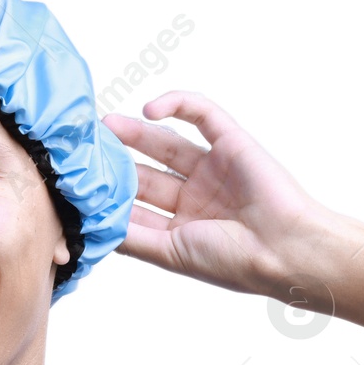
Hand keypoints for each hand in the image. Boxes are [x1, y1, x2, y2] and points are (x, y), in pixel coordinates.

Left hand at [101, 91, 325, 298]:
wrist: (283, 249)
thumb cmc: (233, 260)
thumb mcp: (170, 255)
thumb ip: (133, 239)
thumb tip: (92, 227)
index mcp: (183, 228)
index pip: (138, 207)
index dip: (110, 195)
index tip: (80, 185)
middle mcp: (196, 198)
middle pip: (147, 173)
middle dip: (117, 161)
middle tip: (86, 148)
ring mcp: (213, 169)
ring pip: (166, 143)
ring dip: (136, 131)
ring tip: (106, 124)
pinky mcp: (231, 140)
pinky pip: (201, 113)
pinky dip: (176, 104)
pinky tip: (148, 110)